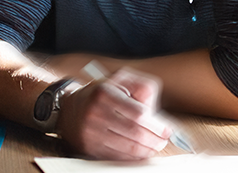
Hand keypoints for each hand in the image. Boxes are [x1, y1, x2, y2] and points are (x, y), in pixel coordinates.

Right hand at [56, 68, 172, 159]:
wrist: (70, 108)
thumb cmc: (100, 94)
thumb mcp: (119, 80)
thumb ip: (141, 86)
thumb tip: (155, 109)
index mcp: (103, 92)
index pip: (138, 114)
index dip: (157, 125)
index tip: (167, 130)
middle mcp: (95, 112)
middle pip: (135, 133)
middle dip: (155, 140)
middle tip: (163, 140)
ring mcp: (91, 132)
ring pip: (129, 148)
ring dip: (147, 150)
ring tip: (154, 146)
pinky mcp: (89, 147)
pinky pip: (119, 157)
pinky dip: (134, 157)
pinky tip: (140, 151)